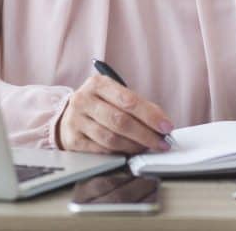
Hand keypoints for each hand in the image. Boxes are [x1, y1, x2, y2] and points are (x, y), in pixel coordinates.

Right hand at [56, 75, 173, 153]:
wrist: (69, 115)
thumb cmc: (100, 105)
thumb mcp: (115, 96)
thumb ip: (138, 106)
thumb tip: (162, 123)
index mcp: (97, 84)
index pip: (128, 100)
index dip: (150, 116)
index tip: (166, 127)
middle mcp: (83, 100)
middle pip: (120, 121)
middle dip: (145, 134)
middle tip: (161, 143)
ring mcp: (75, 120)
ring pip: (111, 138)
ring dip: (134, 146)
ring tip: (146, 147)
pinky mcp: (73, 140)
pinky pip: (102, 150)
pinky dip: (119, 153)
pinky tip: (129, 152)